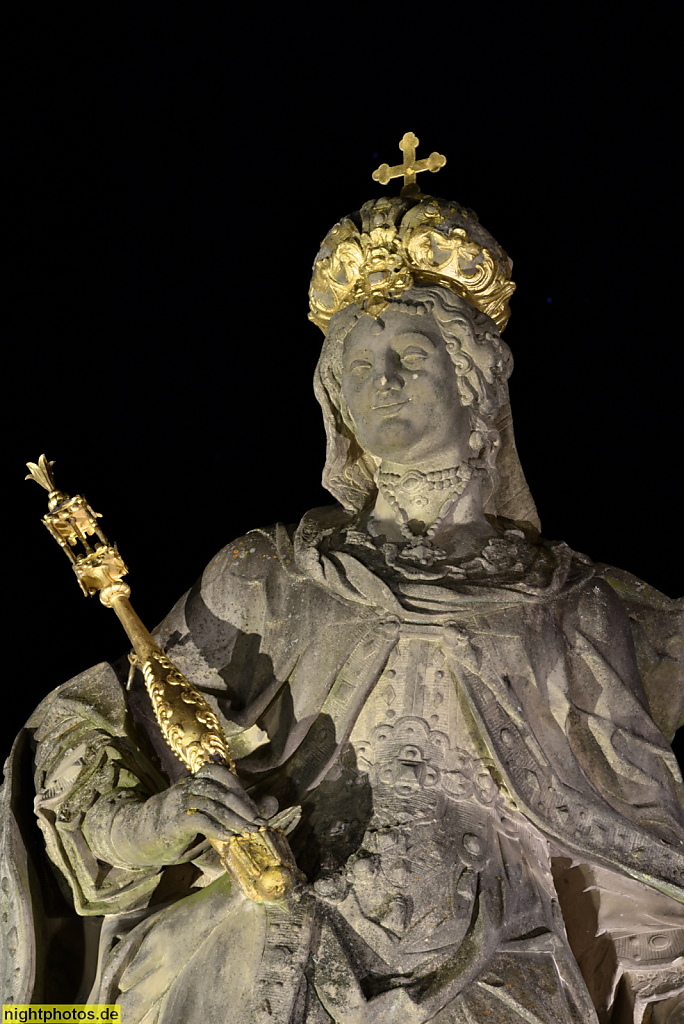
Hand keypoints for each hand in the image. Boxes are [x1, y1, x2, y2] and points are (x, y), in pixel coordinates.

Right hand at [109, 764, 265, 865]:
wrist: (140, 835)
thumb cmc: (180, 822)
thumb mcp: (210, 812)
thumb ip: (239, 806)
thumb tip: (273, 803)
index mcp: (196, 779)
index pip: (223, 775)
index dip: (242, 792)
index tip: (257, 812)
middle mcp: (188, 785)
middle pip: (222, 789)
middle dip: (243, 806)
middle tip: (257, 823)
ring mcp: (179, 801)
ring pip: (213, 804)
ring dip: (234, 819)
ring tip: (247, 832)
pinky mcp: (173, 820)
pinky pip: (199, 820)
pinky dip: (217, 828)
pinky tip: (228, 837)